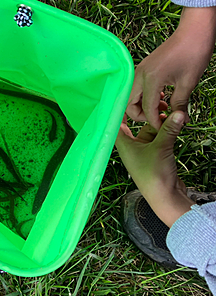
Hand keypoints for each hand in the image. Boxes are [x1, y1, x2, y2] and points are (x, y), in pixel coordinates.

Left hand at [115, 111, 193, 226]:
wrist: (165, 198)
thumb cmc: (154, 176)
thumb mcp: (162, 148)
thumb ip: (169, 129)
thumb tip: (178, 112)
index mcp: (123, 146)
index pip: (116, 124)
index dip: (118, 111)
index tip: (122, 97)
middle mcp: (131, 148)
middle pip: (135, 126)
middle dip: (145, 115)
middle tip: (154, 102)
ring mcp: (142, 152)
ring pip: (149, 132)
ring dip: (158, 123)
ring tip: (169, 111)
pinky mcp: (154, 157)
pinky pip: (157, 139)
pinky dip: (164, 132)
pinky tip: (173, 124)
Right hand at [127, 7, 215, 129]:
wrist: (194, 31)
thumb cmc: (193, 52)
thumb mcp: (188, 82)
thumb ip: (180, 104)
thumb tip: (180, 120)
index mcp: (150, 79)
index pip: (147, 109)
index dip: (155, 121)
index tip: (164, 128)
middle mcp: (140, 75)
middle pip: (129, 104)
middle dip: (142, 116)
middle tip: (160, 118)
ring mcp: (139, 70)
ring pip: (131, 96)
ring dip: (143, 106)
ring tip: (163, 107)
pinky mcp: (143, 68)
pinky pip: (137, 88)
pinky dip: (145, 96)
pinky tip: (162, 96)